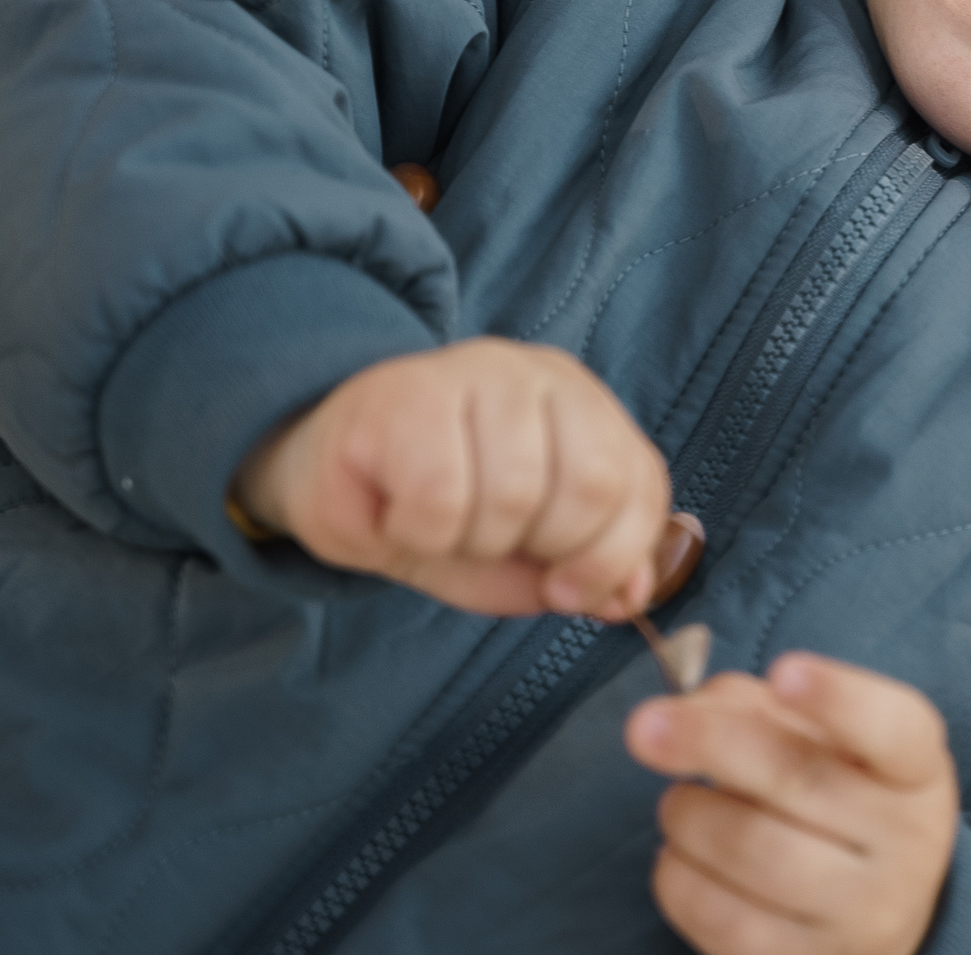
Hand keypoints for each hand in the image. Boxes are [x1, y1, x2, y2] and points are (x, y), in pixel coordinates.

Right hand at [235, 337, 675, 617]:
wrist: (331, 473)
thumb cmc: (441, 511)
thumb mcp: (524, 552)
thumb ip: (586, 571)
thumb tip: (631, 597)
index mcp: (583, 406)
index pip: (640, 483)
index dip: (613, 557)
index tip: (567, 593)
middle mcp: (536, 377)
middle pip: (591, 485)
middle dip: (543, 547)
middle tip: (489, 546)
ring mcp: (471, 374)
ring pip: (515, 494)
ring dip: (472, 542)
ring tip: (439, 524)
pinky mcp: (402, 396)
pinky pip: (439, 498)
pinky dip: (420, 534)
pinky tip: (398, 514)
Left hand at [626, 653, 958, 954]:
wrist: (873, 917)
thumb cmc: (839, 804)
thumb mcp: (827, 743)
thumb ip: (762, 707)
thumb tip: (690, 705)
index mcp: (916, 772)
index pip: (892, 729)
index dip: (838, 697)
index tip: (783, 670)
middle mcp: (905, 845)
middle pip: (798, 780)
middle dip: (709, 743)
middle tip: (644, 726)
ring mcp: (860, 916)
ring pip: (748, 847)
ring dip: (688, 813)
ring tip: (681, 803)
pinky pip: (717, 915)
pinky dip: (678, 874)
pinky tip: (683, 857)